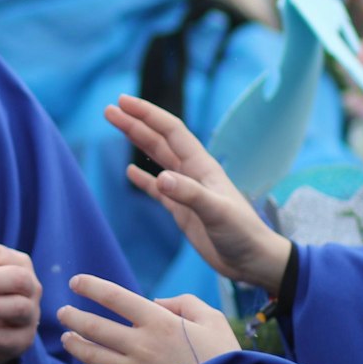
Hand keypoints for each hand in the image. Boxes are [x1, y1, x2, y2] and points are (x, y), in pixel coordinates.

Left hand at [58, 275, 240, 363]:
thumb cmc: (224, 357)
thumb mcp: (212, 320)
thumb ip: (184, 303)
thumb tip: (156, 302)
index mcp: (159, 321)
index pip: (114, 297)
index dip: (90, 286)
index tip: (75, 281)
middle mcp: (142, 344)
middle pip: (94, 326)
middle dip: (72, 316)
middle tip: (62, 312)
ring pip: (91, 354)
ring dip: (73, 344)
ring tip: (66, 338)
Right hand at [104, 95, 292, 294]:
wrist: (253, 260)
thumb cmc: (242, 233)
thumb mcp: (217, 212)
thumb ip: (189, 194)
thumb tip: (160, 177)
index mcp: (202, 167)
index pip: (171, 131)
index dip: (148, 115)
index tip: (124, 102)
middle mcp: (192, 173)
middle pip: (159, 140)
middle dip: (135, 123)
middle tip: (109, 110)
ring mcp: (186, 191)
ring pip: (157, 159)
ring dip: (137, 142)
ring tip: (117, 127)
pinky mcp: (182, 210)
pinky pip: (157, 189)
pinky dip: (143, 179)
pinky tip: (131, 172)